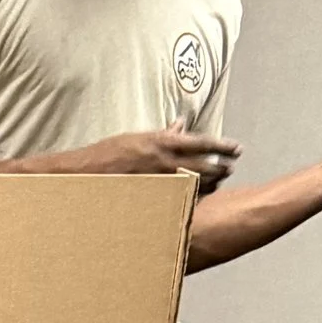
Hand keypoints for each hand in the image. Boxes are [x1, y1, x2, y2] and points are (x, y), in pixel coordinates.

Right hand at [65, 128, 241, 185]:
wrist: (85, 174)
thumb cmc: (108, 153)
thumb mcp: (138, 137)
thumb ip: (163, 133)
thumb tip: (181, 125)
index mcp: (162, 142)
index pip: (203, 143)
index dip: (223, 146)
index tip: (237, 148)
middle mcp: (164, 162)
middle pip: (205, 165)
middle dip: (222, 167)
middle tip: (231, 167)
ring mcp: (159, 182)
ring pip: (196, 184)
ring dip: (211, 183)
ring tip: (220, 181)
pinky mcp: (153, 197)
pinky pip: (179, 198)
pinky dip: (192, 196)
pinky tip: (199, 196)